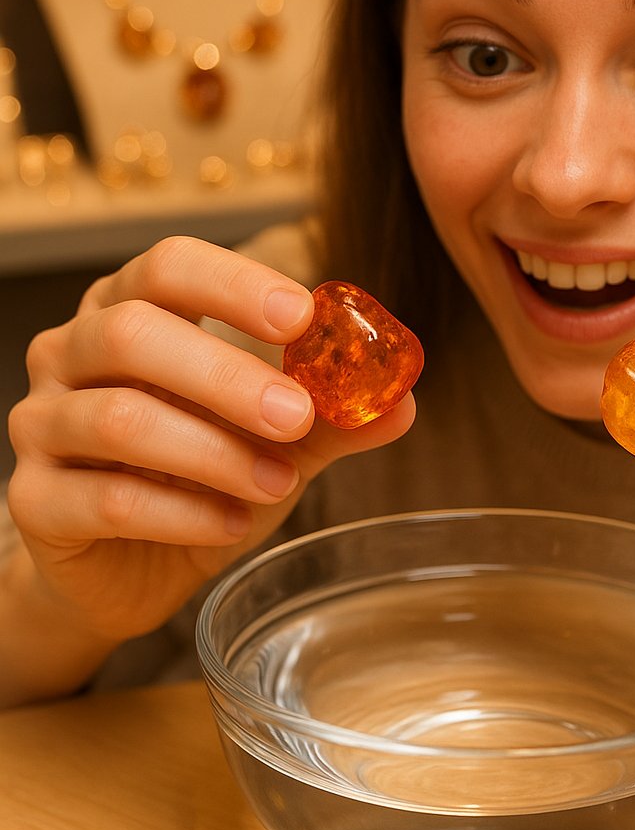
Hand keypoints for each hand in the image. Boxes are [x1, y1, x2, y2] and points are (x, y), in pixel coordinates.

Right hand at [6, 237, 414, 649]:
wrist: (132, 564)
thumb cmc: (203, 475)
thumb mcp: (276, 438)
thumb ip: (332, 417)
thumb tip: (402, 401)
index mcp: (133, 312)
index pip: (170, 265)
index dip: (235, 284)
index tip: (303, 317)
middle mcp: (73, 353)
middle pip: (133, 332)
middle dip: (227, 376)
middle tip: (298, 415)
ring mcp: (42, 423)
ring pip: (117, 419)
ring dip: (214, 454)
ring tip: (279, 484)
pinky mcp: (34, 500)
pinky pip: (105, 500)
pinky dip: (183, 513)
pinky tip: (231, 524)